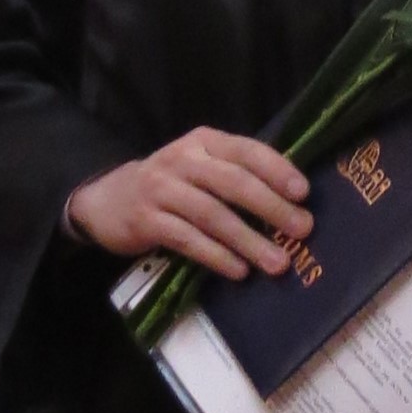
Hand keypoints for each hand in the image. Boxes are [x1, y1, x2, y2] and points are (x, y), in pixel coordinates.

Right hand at [66, 130, 309, 280]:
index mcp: (204, 141)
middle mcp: (182, 160)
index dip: (277, 169)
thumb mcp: (201, 166)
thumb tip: (293, 201)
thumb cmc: (172, 185)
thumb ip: (237, 174)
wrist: (108, 199)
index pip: (246, 150)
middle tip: (302, 229)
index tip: (304, 192)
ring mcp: (161, 189)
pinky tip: (239, 271)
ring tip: (277, 262)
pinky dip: (216, 256)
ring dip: (249, 240)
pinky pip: (187, 240)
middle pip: (233, 182)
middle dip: (271, 206)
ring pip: (212, 215)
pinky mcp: (146, 221)